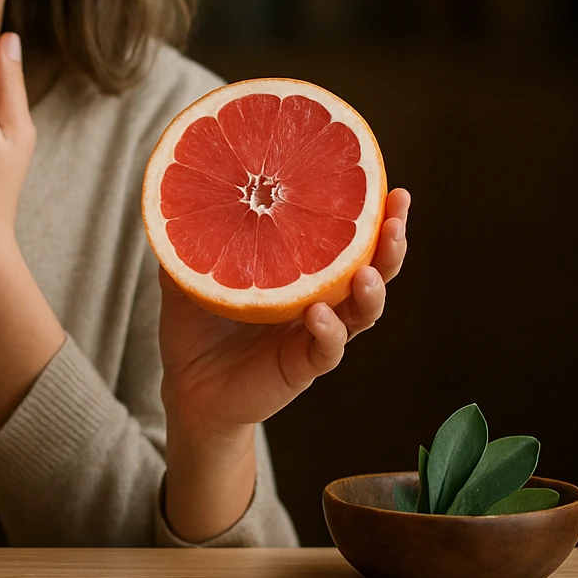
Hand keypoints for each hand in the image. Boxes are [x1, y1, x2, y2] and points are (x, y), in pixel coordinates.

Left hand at [159, 188, 411, 437]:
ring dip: (371, 291)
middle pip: (373, 270)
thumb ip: (188, 239)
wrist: (187, 387)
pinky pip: (327, 350)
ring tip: (367, 272)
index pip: (348, 240)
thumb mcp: (188, 274)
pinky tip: (319, 314)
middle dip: (391, 246)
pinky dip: (329, 332)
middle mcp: (319, 300)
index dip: (375, 217)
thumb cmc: (196, 327)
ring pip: (362, 313)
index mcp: (301, 271)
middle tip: (397, 219)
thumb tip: (180, 192)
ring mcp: (314, 335)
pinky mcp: (301, 366)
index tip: (395, 190)